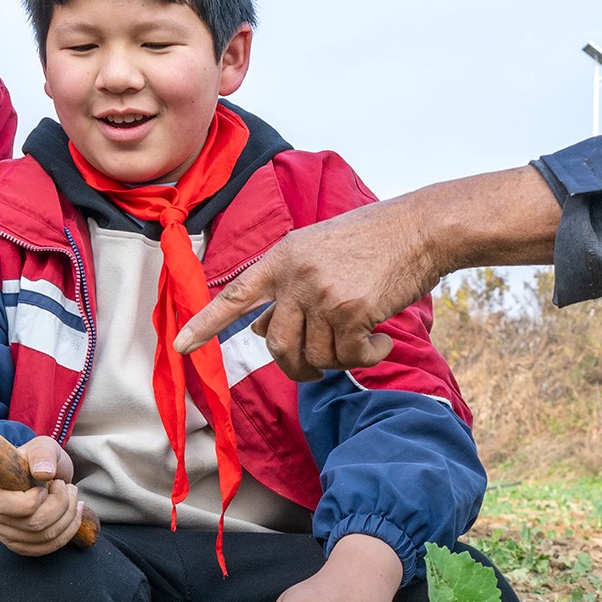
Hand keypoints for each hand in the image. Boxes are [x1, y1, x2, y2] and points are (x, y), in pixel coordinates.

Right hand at [0, 436, 82, 556]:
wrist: (40, 475)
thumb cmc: (37, 459)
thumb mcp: (41, 446)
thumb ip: (42, 454)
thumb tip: (44, 473)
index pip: (3, 505)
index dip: (32, 498)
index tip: (48, 482)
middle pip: (31, 524)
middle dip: (60, 504)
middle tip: (66, 486)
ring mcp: (3, 532)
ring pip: (43, 537)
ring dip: (68, 516)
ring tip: (72, 495)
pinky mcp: (19, 544)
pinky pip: (46, 547)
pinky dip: (68, 531)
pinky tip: (74, 512)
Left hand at [177, 166, 559, 378]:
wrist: (421, 228)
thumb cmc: (373, 242)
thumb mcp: (319, 251)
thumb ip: (288, 287)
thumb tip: (261, 329)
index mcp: (282, 258)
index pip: (235, 296)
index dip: (205, 324)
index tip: (180, 347)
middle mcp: (296, 276)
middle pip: (276, 345)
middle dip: (295, 368)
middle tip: (314, 373)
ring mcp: (322, 294)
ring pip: (316, 356)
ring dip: (341, 360)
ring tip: (364, 342)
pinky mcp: (353, 312)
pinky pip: (350, 357)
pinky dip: (368, 357)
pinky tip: (382, 341)